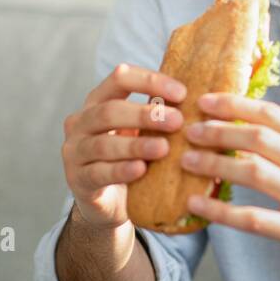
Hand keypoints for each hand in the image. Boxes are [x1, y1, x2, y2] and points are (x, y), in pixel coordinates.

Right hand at [61, 63, 186, 230]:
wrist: (108, 202)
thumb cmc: (131, 156)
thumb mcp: (142, 131)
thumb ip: (159, 114)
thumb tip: (204, 98)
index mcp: (98, 100)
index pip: (120, 78)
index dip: (150, 81)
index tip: (182, 93)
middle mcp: (80, 122)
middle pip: (109, 110)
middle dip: (145, 114)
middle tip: (177, 121)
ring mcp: (75, 151)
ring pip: (103, 144)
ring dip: (136, 145)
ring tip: (164, 148)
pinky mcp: (77, 180)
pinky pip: (98, 173)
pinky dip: (121, 170)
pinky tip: (141, 170)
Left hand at [180, 92, 279, 280]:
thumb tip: (240, 124)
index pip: (274, 116)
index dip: (236, 105)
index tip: (205, 101)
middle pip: (261, 139)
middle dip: (220, 131)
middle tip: (189, 131)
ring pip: (255, 173)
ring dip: (216, 164)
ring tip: (187, 161)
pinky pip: (254, 219)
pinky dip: (221, 210)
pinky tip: (197, 203)